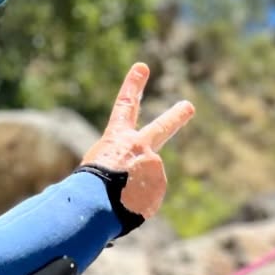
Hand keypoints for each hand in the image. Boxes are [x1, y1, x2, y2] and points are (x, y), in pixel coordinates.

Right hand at [82, 63, 194, 221]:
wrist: (97, 201)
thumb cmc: (86, 186)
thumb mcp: (94, 170)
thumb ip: (117, 170)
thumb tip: (130, 187)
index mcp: (117, 138)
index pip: (125, 105)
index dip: (133, 85)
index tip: (143, 67)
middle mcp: (140, 147)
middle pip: (162, 128)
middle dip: (176, 116)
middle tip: (188, 107)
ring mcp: (153, 165)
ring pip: (146, 182)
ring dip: (133, 192)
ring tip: (117, 198)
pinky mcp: (159, 186)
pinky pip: (147, 199)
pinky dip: (137, 205)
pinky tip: (125, 206)